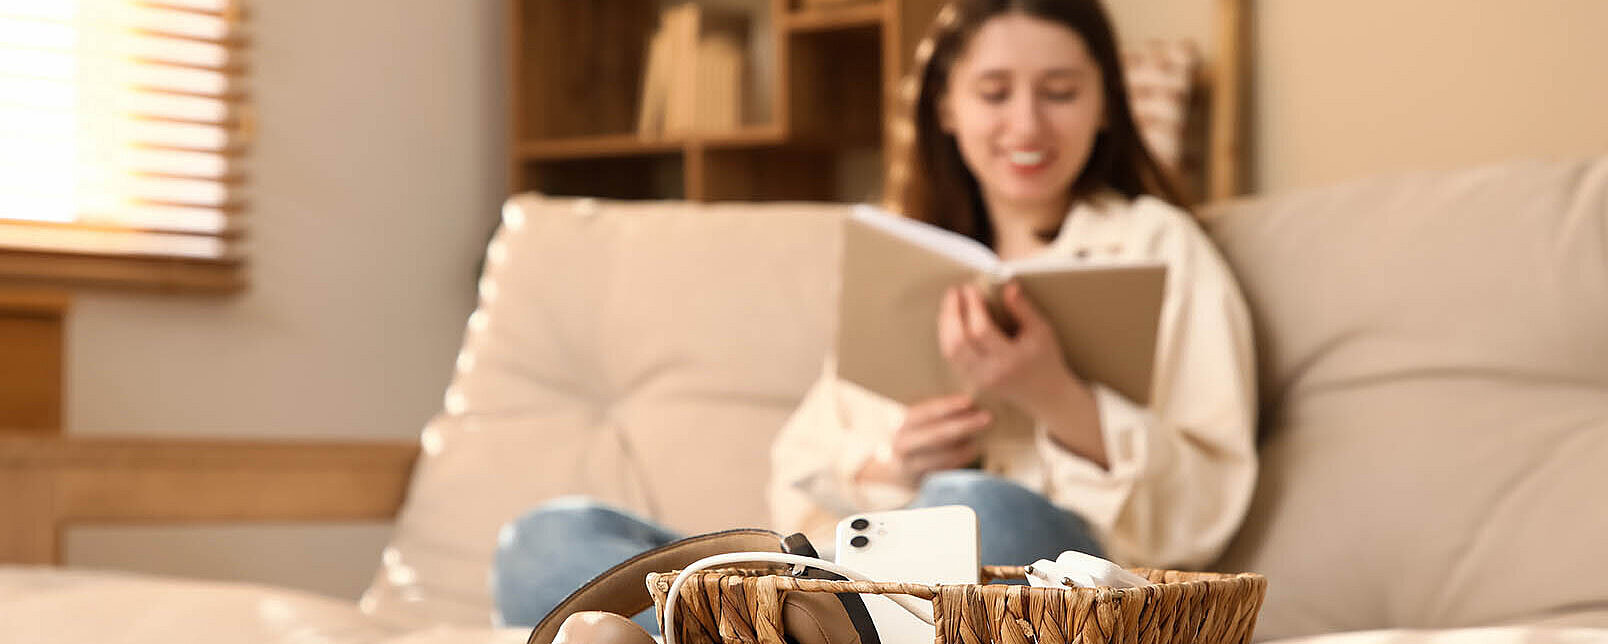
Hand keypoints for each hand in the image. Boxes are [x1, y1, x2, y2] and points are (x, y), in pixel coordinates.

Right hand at [856, 394, 990, 487]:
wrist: (897, 469)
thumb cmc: (918, 437)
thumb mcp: (922, 423)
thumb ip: (942, 415)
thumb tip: (972, 405)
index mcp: (904, 424)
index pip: (927, 412)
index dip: (948, 406)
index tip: (970, 401)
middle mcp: (903, 444)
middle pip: (936, 435)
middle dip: (964, 425)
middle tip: (987, 418)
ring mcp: (910, 464)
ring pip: (942, 455)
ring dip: (966, 445)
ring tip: (984, 435)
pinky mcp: (920, 479)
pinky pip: (944, 469)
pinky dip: (961, 458)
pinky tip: (975, 448)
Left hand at [937, 282, 1107, 466]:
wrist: (1045, 394)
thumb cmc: (1045, 358)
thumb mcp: (1041, 330)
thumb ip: (1023, 308)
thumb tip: (1008, 287)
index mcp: (1010, 360)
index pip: (981, 331)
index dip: (972, 307)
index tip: (971, 289)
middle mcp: (990, 373)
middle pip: (958, 342)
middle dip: (952, 313)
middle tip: (954, 292)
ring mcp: (979, 380)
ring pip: (950, 351)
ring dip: (946, 324)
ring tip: (951, 303)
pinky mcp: (973, 382)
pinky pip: (952, 358)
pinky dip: (948, 336)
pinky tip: (952, 320)